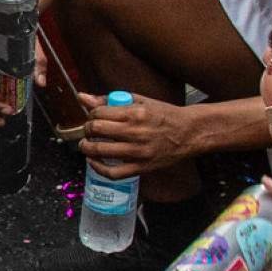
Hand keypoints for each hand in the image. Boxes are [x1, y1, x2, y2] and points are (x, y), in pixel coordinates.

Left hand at [76, 91, 194, 176]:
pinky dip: (98, 168)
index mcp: (135, 114)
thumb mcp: (139, 101)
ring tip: (86, 145)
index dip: (91, 114)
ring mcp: (139, 152)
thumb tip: (82, 97)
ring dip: (87, 148)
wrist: (190, 132)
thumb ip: (109, 99)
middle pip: (97, 130)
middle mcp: (136, 133)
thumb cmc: (164, 115)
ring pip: (101, 151)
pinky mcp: (142, 167)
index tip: (93, 116)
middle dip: (87, 129)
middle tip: (89, 130)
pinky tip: (93, 161)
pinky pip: (114, 173)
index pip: (99, 113)